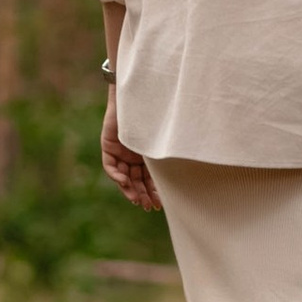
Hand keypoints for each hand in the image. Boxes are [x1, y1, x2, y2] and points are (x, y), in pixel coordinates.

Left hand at [102, 93, 162, 210]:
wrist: (138, 95)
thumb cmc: (156, 114)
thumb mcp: (162, 139)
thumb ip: (168, 154)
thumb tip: (194, 170)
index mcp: (147, 154)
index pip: (149, 177)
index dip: (153, 191)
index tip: (159, 204)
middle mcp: (133, 155)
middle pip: (136, 180)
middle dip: (142, 194)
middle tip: (149, 206)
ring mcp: (120, 151)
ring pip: (123, 177)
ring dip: (129, 189)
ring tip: (137, 201)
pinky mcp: (108, 146)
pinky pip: (110, 166)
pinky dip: (116, 176)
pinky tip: (125, 182)